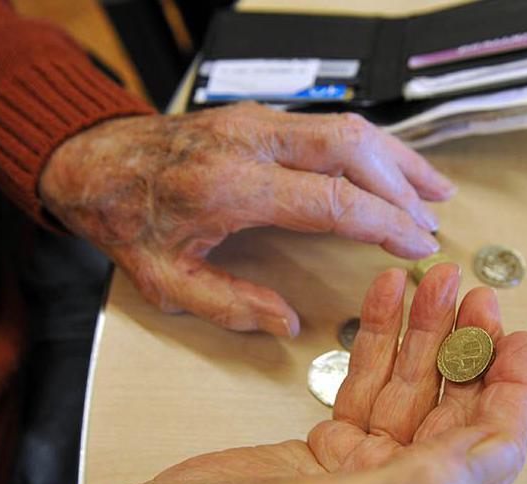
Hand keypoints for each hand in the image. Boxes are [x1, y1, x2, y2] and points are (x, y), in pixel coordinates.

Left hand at [39, 103, 454, 336]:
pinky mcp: (260, 117)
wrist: (94, 161)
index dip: (384, 223)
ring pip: (347, 128)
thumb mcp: (165, 281)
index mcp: (230, 186)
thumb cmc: (127, 217)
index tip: (417, 245)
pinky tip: (390, 165)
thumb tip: (284, 323)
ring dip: (396, 159)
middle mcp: (250, 143)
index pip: (332, 199)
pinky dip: (369, 147)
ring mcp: (257, 122)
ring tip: (433, 191)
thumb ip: (229, 305)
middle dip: (402, 187)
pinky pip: (328, 125)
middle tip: (431, 225)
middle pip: (352, 149)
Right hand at [54, 264, 526, 483]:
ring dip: (425, 331)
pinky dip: (377, 338)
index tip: (520, 341)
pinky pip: (364, 383)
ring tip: (433, 284)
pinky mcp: (325, 449)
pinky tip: (384, 303)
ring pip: (410, 387)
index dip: (514, 394)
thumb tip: (490, 451)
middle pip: (455, 411)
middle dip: (469, 347)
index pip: (490, 453)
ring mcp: (359, 470)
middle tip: (477, 295)